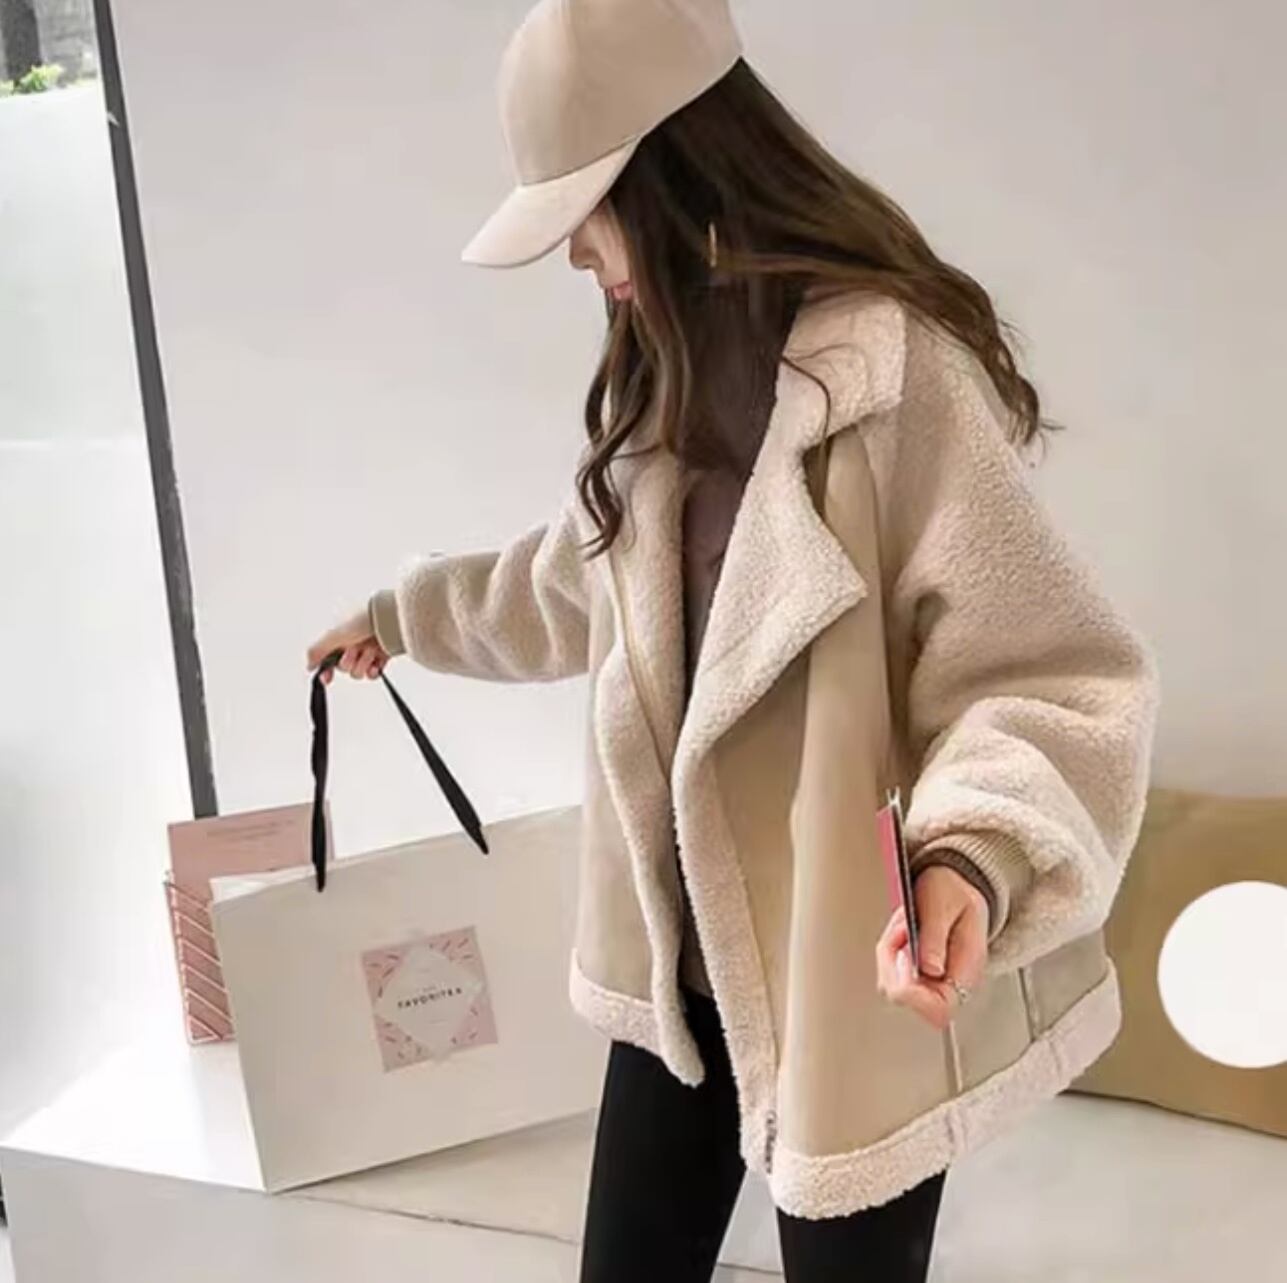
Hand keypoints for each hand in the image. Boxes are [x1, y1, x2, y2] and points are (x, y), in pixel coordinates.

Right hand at [306, 607, 389, 685]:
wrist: (392, 618)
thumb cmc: (363, 618)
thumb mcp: (333, 634)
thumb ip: (317, 650)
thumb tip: (309, 665)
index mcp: (338, 635)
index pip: (327, 657)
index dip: (326, 669)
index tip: (327, 677)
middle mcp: (352, 642)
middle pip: (343, 667)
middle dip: (349, 661)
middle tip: (355, 649)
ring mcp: (367, 650)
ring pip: (358, 671)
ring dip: (363, 662)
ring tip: (370, 649)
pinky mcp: (382, 656)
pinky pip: (373, 673)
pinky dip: (374, 670)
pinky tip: (376, 663)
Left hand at [874, 865, 988, 1030]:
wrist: (957, 885)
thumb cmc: (953, 893)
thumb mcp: (944, 903)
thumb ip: (936, 935)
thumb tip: (930, 969)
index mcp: (966, 970)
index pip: (940, 1008)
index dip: (913, 995)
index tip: (901, 958)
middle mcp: (949, 983)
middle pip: (907, 1000)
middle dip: (891, 963)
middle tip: (901, 930)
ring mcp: (931, 980)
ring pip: (891, 986)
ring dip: (888, 953)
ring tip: (903, 926)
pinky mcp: (917, 974)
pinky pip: (889, 973)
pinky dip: (887, 950)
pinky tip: (899, 931)